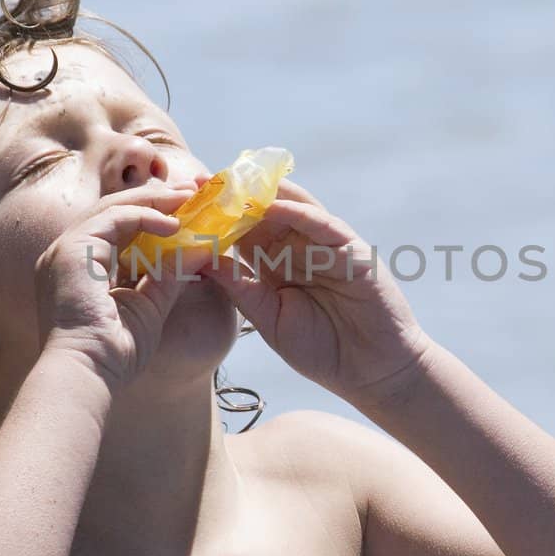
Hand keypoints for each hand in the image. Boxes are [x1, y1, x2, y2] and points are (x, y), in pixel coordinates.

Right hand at [34, 178, 212, 386]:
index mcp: (79, 267)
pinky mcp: (72, 250)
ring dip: (154, 201)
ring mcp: (65, 249)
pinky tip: (173, 224)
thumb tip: (198, 249)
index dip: (150, 215)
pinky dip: (145, 216)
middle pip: (114, 210)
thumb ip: (169, 275)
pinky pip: (113, 218)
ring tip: (188, 199)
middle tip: (191, 192)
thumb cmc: (114, 354)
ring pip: (113, 207)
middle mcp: (67, 253)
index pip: (116, 227)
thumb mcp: (149, 306)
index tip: (185, 210)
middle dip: (155, 199)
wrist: (88, 374)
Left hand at [199, 179, 433, 406]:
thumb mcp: (269, 318)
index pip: (242, 233)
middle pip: (263, 214)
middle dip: (233, 199)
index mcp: (277, 265)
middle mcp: (300, 249)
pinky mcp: (352, 250)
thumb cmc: (323, 349)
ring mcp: (326, 246)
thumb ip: (240, 288)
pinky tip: (273, 204)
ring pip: (292, 208)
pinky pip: (322, 224)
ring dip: (262, 195)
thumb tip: (201, 260)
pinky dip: (298, 212)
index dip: (214, 221)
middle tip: (200, 184)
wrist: (372, 372)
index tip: (182, 208)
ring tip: (230, 183)